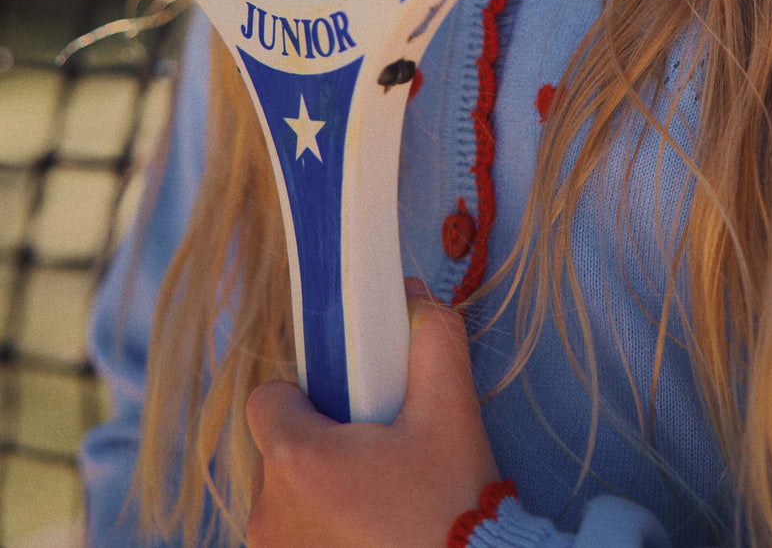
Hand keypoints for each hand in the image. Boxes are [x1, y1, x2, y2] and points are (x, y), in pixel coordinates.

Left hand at [246, 285, 499, 547]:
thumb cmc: (454, 503)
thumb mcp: (452, 408)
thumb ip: (431, 337)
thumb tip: (411, 296)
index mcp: (298, 460)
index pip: (268, 400)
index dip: (307, 397)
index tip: (348, 411)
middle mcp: (269, 514)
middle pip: (279, 451)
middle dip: (320, 446)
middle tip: (375, 458)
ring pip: (284, 501)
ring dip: (318, 495)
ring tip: (376, 503)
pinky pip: (292, 539)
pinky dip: (320, 533)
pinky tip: (368, 534)